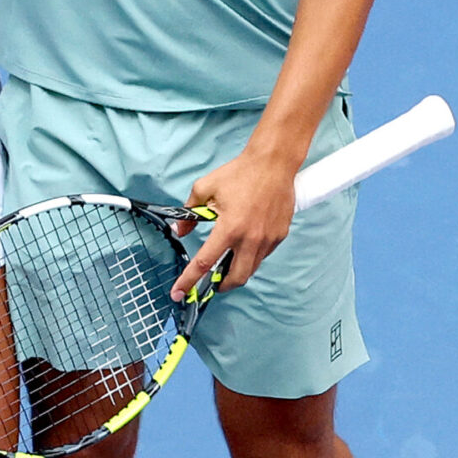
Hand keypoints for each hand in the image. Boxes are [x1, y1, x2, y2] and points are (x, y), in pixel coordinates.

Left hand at [169, 150, 296, 298]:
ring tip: (228, 264)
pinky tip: (246, 245)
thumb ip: (189, 212)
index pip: (204, 263)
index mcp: (229, 228)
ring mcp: (268, 239)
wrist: (273, 164)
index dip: (188, 281)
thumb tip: (180, 230)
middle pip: (235, 278)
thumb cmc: (240, 173)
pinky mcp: (279, 236)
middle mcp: (250, 238)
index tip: (178, 293)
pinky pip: (263, 255)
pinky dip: (252, 256)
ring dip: (237, 272)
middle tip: (212, 283)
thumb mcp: (205, 187)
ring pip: (251, 269)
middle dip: (221, 286)